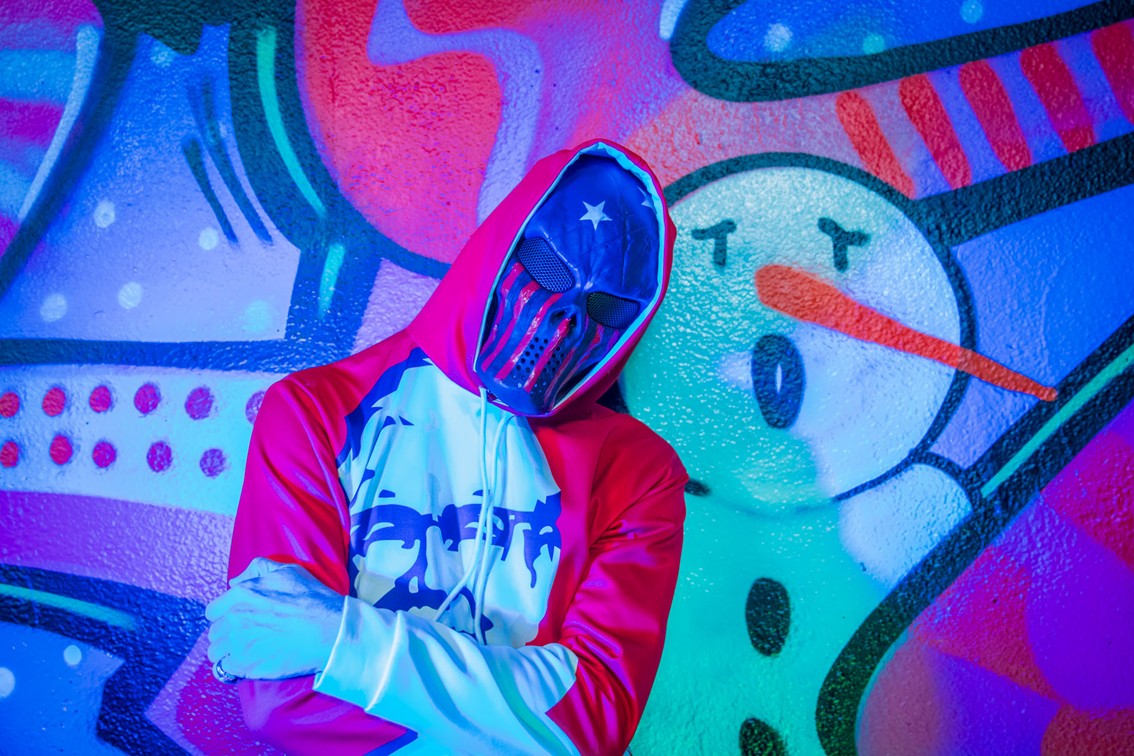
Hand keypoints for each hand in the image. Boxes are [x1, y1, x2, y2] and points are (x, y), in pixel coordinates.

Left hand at [206, 557, 344, 679]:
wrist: (330, 630)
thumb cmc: (313, 599)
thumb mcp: (287, 571)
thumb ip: (257, 569)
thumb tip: (234, 582)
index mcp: (241, 594)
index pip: (213, 611)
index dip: (225, 616)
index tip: (238, 622)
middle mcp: (235, 617)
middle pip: (214, 632)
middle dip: (227, 635)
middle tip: (245, 639)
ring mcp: (238, 643)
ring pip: (215, 652)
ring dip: (227, 653)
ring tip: (244, 654)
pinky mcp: (245, 665)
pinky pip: (224, 670)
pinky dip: (233, 669)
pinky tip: (246, 666)